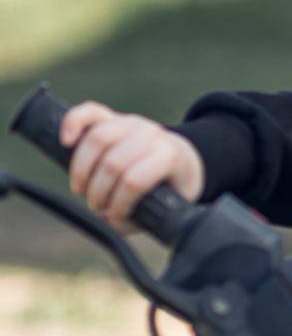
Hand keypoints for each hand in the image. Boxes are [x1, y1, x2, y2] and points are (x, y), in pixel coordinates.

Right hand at [59, 101, 205, 235]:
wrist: (182, 157)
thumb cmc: (173, 185)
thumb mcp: (171, 206)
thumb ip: (142, 218)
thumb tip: (109, 223)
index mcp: (170, 156)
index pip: (135, 181)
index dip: (119, 203)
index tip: (114, 217)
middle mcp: (151, 134)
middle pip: (112, 163)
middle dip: (98, 191)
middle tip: (96, 206)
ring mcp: (131, 122)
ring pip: (97, 139)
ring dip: (81, 169)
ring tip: (81, 189)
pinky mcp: (113, 116)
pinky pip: (89, 112)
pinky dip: (73, 124)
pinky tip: (65, 142)